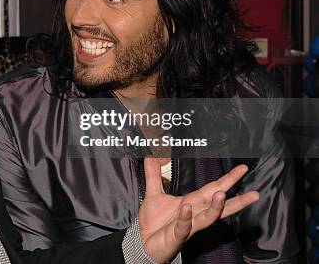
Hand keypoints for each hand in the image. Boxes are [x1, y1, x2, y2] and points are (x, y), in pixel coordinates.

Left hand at [139, 158, 258, 262]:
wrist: (143, 241)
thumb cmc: (154, 221)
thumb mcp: (154, 194)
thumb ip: (154, 176)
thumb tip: (150, 157)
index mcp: (192, 202)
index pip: (213, 188)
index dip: (228, 179)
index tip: (243, 168)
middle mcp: (195, 214)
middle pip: (219, 205)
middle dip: (237, 200)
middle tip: (254, 193)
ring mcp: (188, 225)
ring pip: (207, 218)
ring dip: (215, 207)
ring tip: (221, 194)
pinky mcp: (176, 235)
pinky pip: (184, 226)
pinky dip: (186, 217)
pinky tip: (187, 207)